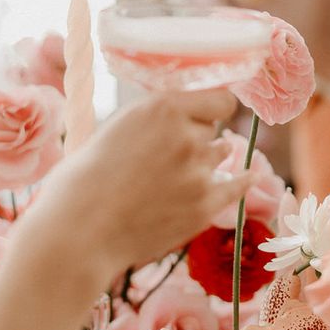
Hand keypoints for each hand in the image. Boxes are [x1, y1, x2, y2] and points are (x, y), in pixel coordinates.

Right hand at [27, 89, 255, 277]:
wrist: (79, 230)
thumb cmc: (88, 177)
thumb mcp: (121, 125)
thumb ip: (161, 117)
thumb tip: (193, 114)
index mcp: (164, 108)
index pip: (220, 99)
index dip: (211, 109)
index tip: (207, 117)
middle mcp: (188, 135)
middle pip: (213, 129)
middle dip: (196, 138)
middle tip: (167, 158)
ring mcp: (199, 171)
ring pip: (221, 155)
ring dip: (206, 162)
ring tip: (174, 177)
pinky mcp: (206, 204)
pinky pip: (239, 184)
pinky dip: (243, 180)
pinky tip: (250, 176)